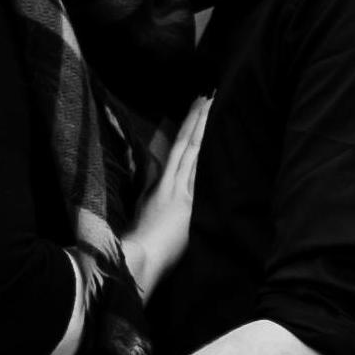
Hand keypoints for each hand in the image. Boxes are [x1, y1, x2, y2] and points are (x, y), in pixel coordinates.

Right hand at [122, 94, 210, 299]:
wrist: (137, 259)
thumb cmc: (137, 242)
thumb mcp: (142, 211)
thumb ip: (150, 189)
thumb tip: (153, 169)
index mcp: (160, 186)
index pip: (177, 149)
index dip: (188, 126)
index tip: (197, 106)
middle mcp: (172, 185)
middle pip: (188, 145)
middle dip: (198, 119)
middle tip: (210, 95)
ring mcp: (181, 194)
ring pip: (195, 154)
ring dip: (204, 130)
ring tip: (214, 107)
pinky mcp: (187, 205)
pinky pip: (199, 175)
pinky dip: (207, 156)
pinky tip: (217, 141)